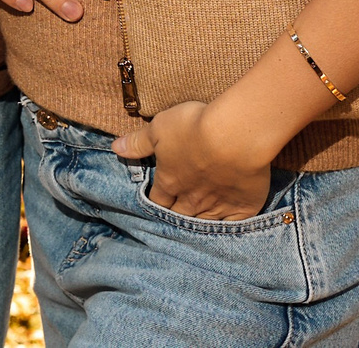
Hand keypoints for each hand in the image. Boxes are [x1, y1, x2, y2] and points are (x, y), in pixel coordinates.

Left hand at [113, 100, 275, 221]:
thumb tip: (116, 148)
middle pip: (179, 216)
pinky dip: (228, 228)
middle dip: (174, 218)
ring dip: (198, 225)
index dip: (154, 202)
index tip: (153, 205)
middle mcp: (191, 199)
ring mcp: (218, 206)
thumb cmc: (193, 128)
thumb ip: (138, 142)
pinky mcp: (243, 207)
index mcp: (170, 182)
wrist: (234, 136)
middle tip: (173, 220)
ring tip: (195, 230)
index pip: (157, 200)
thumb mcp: (159, 128)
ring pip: (204, 224)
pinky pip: (233, 226)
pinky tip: (225, 231)